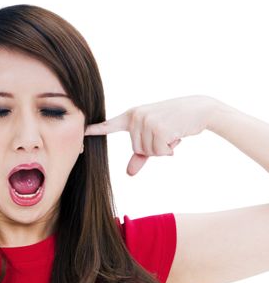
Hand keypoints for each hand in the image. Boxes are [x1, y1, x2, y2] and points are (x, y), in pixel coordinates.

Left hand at [85, 95, 216, 175]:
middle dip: (154, 147)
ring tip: (172, 132)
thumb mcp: (154, 136)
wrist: (199, 109)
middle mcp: (137, 117)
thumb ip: (140, 155)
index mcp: (132, 116)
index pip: (110, 125)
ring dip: (164, 148)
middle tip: (167, 133)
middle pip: (137, 149)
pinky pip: (160, 152)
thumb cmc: (175, 122)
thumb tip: (129, 174)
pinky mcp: (159, 128)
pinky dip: (170, 149)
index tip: (82, 131)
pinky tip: (177, 135)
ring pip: (149, 152)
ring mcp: (147, 121)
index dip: (95, 129)